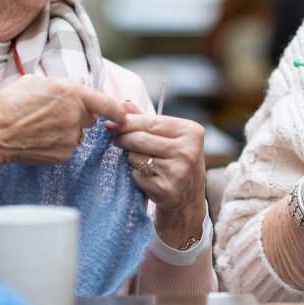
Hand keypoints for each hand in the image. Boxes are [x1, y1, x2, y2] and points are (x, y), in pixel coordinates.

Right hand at [0, 76, 126, 182]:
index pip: (106, 103)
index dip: (117, 109)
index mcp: (71, 93)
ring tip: (41, 127)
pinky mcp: (62, 155)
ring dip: (66, 130)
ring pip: (76, 133)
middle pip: (90, 118)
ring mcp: (70, 137)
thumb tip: (80, 84)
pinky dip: (57, 144)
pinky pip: (66, 147)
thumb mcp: (34, 82)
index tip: (123, 113)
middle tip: (56, 113)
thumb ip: (62, 84)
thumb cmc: (9, 104)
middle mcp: (75, 115)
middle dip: (79, 115)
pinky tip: (38, 139)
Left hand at [108, 101, 206, 247]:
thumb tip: (124, 104)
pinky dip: (135, 174)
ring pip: (136, 156)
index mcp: (192, 132)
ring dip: (131, 157)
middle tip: (117, 140)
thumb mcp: (171, 138)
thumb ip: (148, 121)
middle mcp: (188, 151)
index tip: (112, 122)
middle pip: (140, 138)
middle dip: (123, 138)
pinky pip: (137, 175)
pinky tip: (146, 176)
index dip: (128, 121)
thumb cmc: (177, 161)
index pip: (150, 122)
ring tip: (141, 160)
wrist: (188, 199)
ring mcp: (177, 171)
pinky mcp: (166, 189)